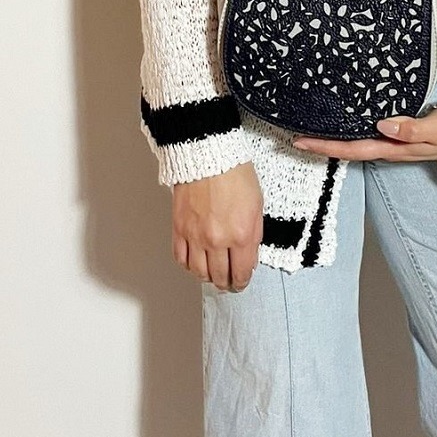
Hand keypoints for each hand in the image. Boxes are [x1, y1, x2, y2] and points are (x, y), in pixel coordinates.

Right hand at [172, 160, 262, 291]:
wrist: (208, 154)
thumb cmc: (234, 173)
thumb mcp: (257, 205)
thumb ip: (254, 235)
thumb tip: (248, 256)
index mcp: (242, 234)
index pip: (241, 272)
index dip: (242, 282)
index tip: (241, 282)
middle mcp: (218, 239)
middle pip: (220, 277)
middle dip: (226, 283)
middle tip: (228, 283)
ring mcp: (196, 236)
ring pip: (199, 272)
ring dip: (207, 277)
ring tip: (212, 275)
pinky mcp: (179, 229)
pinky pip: (181, 258)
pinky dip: (188, 265)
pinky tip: (195, 262)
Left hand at [292, 103, 436, 164]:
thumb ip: (412, 128)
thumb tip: (383, 125)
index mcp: (393, 148)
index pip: (352, 149)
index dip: (326, 146)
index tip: (301, 141)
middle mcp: (388, 147)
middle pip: (347, 149)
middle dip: (321, 145)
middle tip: (294, 136)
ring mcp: (391, 142)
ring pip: (354, 143)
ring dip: (332, 139)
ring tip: (309, 130)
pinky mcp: (396, 134)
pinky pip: (365, 134)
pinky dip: (348, 130)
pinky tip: (340, 122)